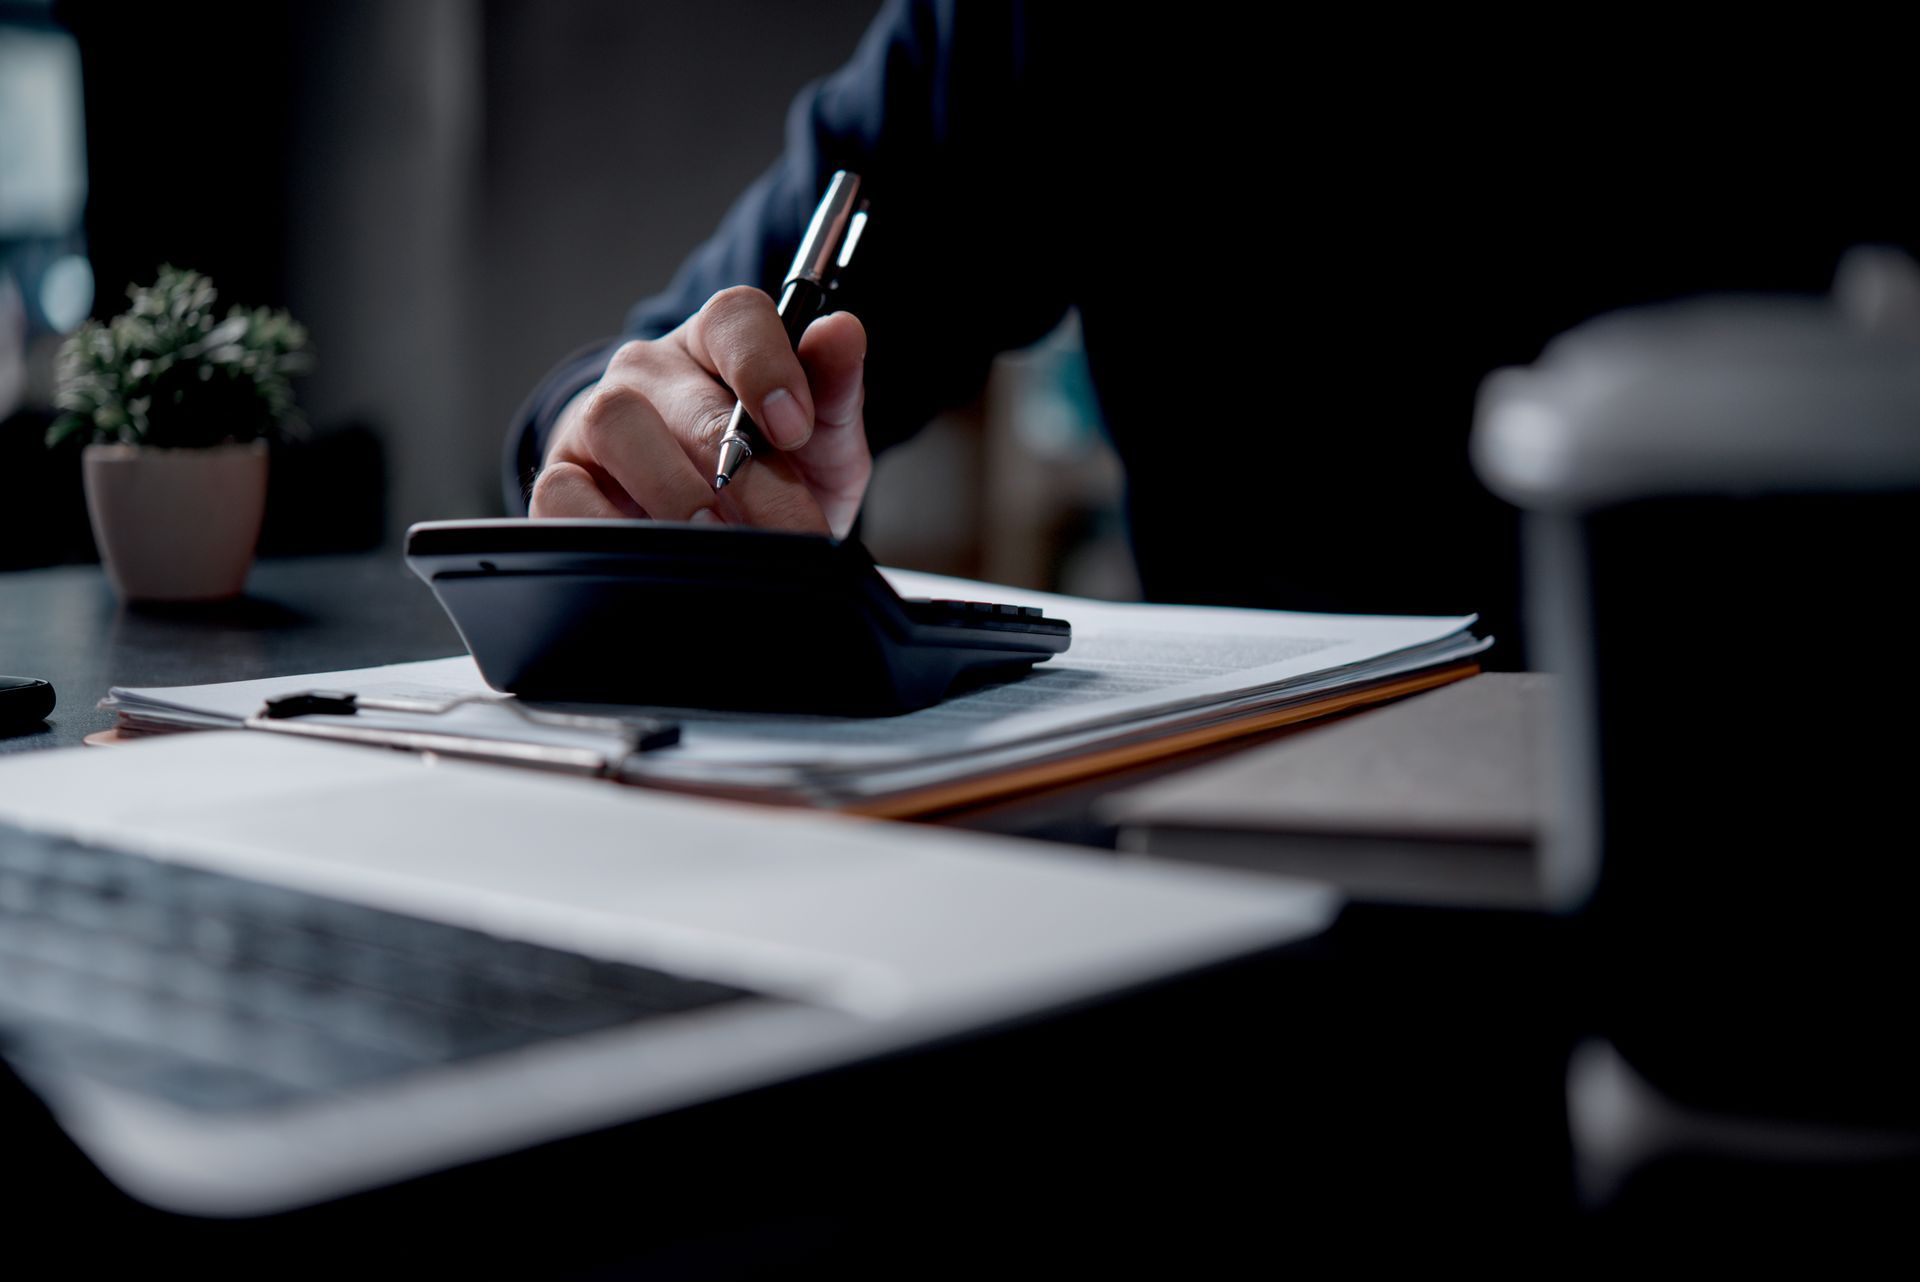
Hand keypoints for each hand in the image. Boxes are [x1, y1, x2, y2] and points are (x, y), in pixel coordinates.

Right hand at [530, 286, 869, 537]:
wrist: (714, 527)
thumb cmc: (766, 470)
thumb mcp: (820, 438)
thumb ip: (834, 389)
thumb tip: (842, 331)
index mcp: (717, 343)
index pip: (736, 318)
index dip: (766, 366)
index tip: (796, 429)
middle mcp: (652, 371)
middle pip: (688, 399)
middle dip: (746, 477)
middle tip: (786, 534)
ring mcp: (598, 418)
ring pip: (614, 424)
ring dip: (673, 492)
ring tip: (718, 544)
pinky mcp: (561, 474)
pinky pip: (561, 489)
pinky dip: (605, 524)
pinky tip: (653, 556)